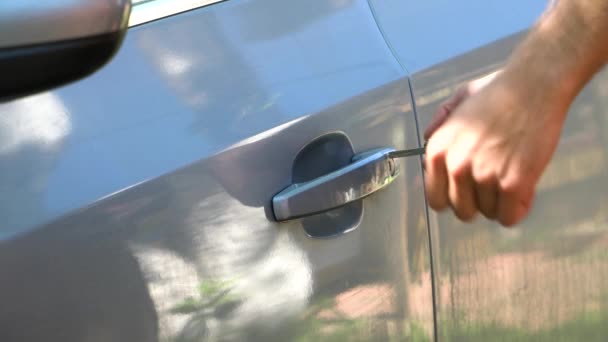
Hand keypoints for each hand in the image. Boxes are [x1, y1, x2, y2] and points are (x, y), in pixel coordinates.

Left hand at [423, 71, 567, 225]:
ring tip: (511, 176)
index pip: (436, 199)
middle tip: (494, 185)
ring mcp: (483, 177)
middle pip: (462, 211)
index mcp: (437, 151)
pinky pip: (510, 217)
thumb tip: (426, 140)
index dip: (454, 197)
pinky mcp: (513, 184)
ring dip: (501, 202)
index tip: (467, 191)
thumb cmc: (497, 92)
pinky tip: (523, 190)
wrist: (534, 86)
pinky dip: (518, 208)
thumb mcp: (457, 101)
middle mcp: (456, 167)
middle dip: (478, 202)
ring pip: (489, 214)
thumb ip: (439, 123)